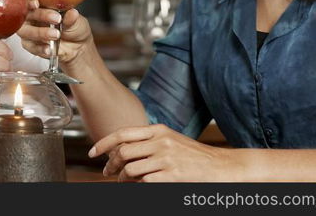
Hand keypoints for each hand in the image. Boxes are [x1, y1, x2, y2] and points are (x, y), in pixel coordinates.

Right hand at [17, 0, 92, 63]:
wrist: (77, 46)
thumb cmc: (74, 27)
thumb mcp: (76, 20)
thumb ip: (71, 17)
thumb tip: (72, 13)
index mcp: (40, 3)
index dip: (29, 0)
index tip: (36, 3)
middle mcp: (32, 16)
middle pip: (26, 14)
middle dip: (40, 15)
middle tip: (56, 19)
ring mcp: (29, 30)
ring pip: (26, 31)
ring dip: (40, 33)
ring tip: (56, 35)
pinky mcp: (30, 45)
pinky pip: (30, 46)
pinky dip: (40, 48)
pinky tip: (49, 48)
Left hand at [89, 124, 238, 181]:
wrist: (222, 168)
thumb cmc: (195, 156)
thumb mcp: (171, 141)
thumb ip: (149, 142)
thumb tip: (123, 150)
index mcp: (159, 130)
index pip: (123, 133)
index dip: (103, 143)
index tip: (93, 152)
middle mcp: (161, 142)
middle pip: (123, 151)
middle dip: (110, 164)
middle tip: (107, 172)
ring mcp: (166, 159)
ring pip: (130, 168)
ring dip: (122, 178)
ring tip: (123, 182)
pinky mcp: (171, 176)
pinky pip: (144, 181)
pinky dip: (138, 185)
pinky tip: (140, 186)